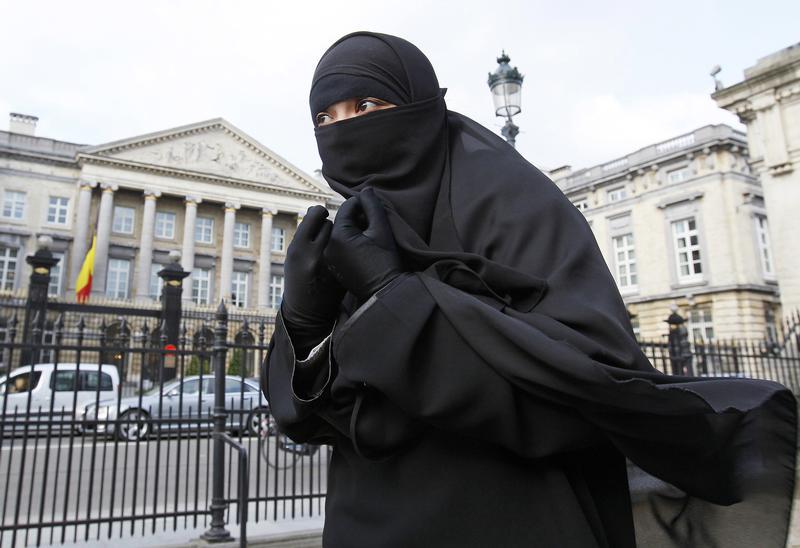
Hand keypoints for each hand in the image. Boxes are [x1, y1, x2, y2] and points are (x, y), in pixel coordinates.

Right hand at [281, 205, 345, 352]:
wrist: (308, 313)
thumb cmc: (299, 279)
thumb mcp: (294, 256)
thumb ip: (305, 234)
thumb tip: (318, 209)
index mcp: (298, 248)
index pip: (316, 214)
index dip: (320, 213)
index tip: (321, 214)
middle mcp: (315, 255)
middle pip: (332, 223)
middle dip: (334, 224)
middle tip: (330, 232)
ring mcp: (332, 264)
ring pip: (344, 235)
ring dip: (345, 234)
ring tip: (338, 244)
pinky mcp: (344, 273)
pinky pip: (352, 249)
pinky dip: (353, 247)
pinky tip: (348, 255)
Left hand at [323, 187, 403, 302]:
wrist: (383, 294)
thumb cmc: (385, 261)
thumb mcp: (382, 231)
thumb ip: (373, 207)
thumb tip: (366, 190)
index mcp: (338, 236)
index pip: (347, 208)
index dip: (362, 205)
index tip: (374, 211)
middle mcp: (327, 246)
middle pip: (340, 221)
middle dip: (356, 219)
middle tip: (372, 227)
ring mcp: (327, 258)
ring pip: (338, 234)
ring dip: (351, 231)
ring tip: (368, 239)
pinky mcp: (331, 267)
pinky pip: (336, 247)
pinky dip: (347, 244)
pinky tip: (361, 250)